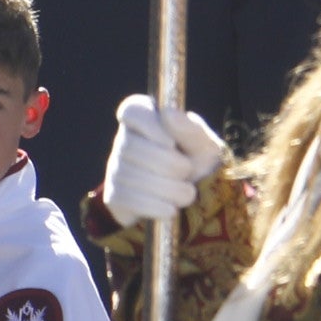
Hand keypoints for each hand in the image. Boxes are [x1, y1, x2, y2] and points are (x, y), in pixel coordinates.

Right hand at [97, 98, 226, 222]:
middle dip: (167, 164)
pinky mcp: (115, 197)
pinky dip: (154, 207)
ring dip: (167, 189)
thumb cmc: (200, 166)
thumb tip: (168, 113)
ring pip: (130, 175)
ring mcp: (116, 169)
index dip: (148, 124)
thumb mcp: (206, 148)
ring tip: (187, 194)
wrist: (197, 205)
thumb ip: (191, 130)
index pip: (132, 110)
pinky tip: (171, 209)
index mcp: (147, 121)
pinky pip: (126, 199)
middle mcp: (125, 141)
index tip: (171, 143)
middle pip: (130, 146)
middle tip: (188, 172)